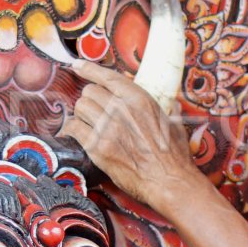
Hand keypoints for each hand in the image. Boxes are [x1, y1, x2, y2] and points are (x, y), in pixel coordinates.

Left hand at [59, 60, 200, 213]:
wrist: (168, 181)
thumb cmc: (173, 156)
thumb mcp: (175, 123)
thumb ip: (168, 110)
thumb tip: (172, 106)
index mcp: (139, 99)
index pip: (106, 76)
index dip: (88, 69)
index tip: (77, 66)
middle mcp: (121, 109)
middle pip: (89, 92)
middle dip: (89, 100)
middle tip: (93, 110)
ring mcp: (107, 128)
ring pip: (80, 107)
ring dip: (81, 114)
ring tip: (87, 123)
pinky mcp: (97, 147)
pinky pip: (74, 128)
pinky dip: (72, 130)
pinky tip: (75, 133)